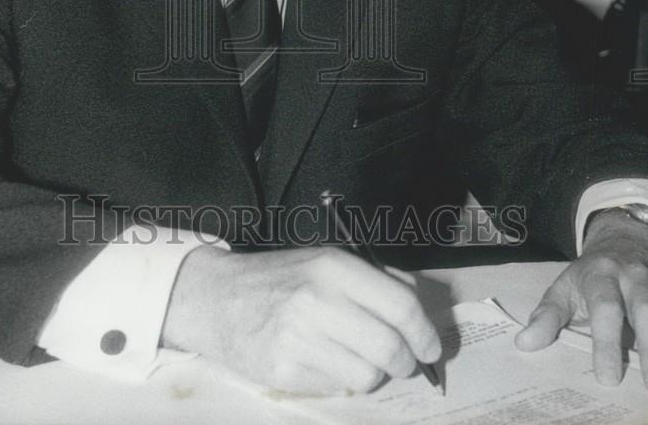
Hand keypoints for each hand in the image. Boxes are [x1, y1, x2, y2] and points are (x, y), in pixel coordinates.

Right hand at [162, 245, 440, 394]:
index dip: (425, 332)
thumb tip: (420, 305)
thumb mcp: (326, 261)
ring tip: (356, 357)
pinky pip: (337, 386)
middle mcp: (318, 299)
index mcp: (334, 267)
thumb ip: (375, 279)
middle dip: (406, 362)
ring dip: (373, 373)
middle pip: (390, 347)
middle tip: (403, 362)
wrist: (216, 297)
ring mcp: (299, 337)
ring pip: (368, 374)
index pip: (401, 305)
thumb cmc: (278, 278)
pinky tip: (325, 362)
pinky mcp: (284, 370)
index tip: (431, 346)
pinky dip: (341, 379)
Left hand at [515, 210, 647, 391]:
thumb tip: (524, 344)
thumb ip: (547, 316)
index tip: (606, 378)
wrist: (625, 238)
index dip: (605, 343)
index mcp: (601, 276)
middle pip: (646, 310)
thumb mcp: (565, 288)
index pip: (604, 309)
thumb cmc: (591, 274)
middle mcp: (634, 277)